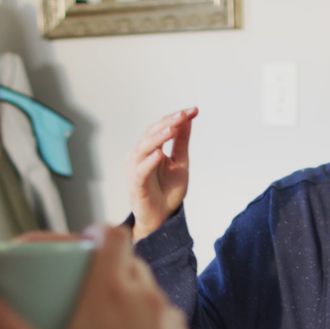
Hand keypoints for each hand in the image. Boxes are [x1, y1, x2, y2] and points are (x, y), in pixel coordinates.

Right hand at [0, 225, 208, 328]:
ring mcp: (172, 324)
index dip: (96, 232)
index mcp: (113, 290)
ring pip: (148, 295)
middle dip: (105, 267)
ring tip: (99, 326)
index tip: (79, 242)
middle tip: (78, 287)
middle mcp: (148, 298)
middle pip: (129, 263)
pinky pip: (165, 328)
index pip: (113, 235)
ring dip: (127, 300)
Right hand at [129, 107, 196, 241]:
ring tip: (172, 129)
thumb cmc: (167, 191)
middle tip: (184, 115)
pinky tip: (160, 154)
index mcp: (151, 148)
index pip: (162, 127)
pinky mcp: (136, 184)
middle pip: (152, 133)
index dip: (176, 118)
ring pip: (144, 148)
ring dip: (158, 137)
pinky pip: (141, 170)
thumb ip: (181, 142)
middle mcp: (140, 155)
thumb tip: (188, 119)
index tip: (194, 110)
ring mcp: (136, 169)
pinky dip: (149, 162)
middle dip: (168, 123)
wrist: (161, 218)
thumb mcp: (180, 163)